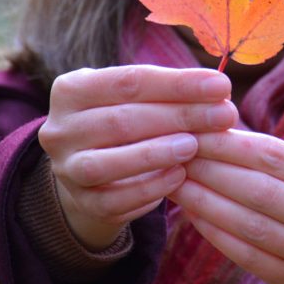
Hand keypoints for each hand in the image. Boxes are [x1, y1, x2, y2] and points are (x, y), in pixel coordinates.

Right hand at [38, 65, 236, 250]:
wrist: (93, 162)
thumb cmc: (127, 116)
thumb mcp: (139, 95)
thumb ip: (170, 91)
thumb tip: (219, 90)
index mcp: (72, 89)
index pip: (129, 81)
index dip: (178, 83)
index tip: (221, 85)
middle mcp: (60, 128)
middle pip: (123, 120)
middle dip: (180, 116)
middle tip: (224, 115)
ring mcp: (65, 169)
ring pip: (108, 163)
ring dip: (157, 153)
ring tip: (196, 145)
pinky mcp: (81, 202)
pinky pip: (115, 201)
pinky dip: (149, 189)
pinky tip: (180, 176)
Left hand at [170, 129, 283, 283]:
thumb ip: (274, 154)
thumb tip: (213, 131)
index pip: (274, 156)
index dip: (230, 144)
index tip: (196, 132)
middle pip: (260, 190)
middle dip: (212, 170)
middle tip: (179, 155)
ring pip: (250, 225)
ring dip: (206, 201)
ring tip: (178, 183)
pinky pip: (246, 256)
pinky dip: (215, 232)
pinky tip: (192, 213)